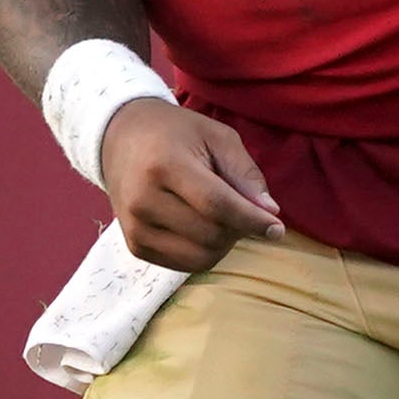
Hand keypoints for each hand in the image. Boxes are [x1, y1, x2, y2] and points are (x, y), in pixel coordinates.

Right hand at [98, 98, 285, 272]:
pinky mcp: (135, 245)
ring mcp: (135, 227)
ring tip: (222, 216)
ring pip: (200, 257)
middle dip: (239, 228)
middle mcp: (144, 200)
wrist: (121, 138)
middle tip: (242, 208)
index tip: (277, 229)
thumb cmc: (176, 134)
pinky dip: (204, 252)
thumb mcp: (216, 136)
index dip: (251, 220)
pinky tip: (203, 227)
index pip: (216, 204)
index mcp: (165, 165)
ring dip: (224, 243)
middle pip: (210, 234)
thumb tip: (270, 212)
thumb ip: (245, 173)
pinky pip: (183, 265)